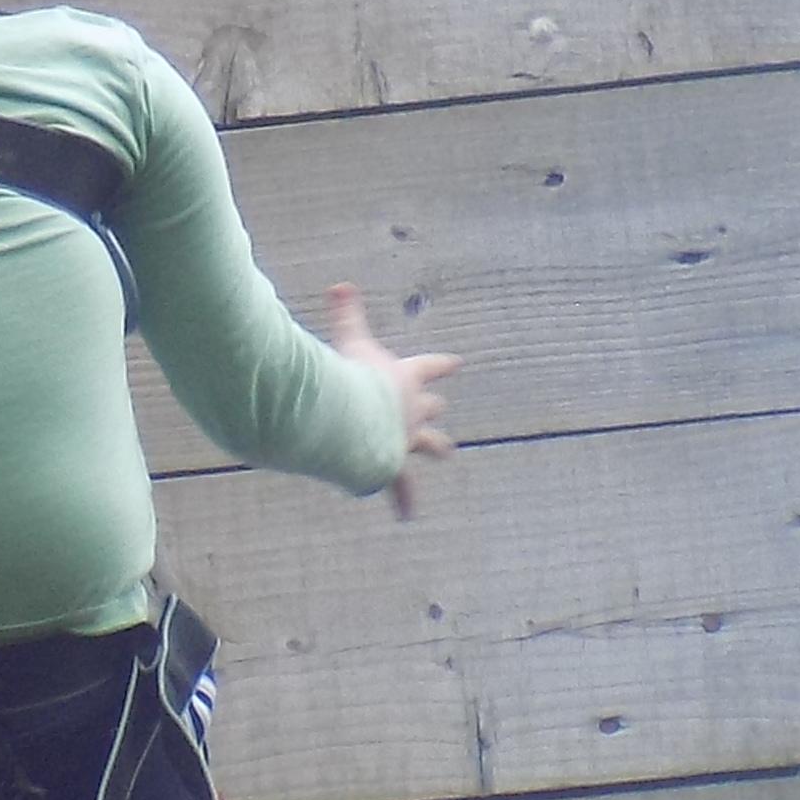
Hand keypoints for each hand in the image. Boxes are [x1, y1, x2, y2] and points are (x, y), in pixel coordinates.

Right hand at [321, 287, 461, 520]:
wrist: (352, 420)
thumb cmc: (352, 377)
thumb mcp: (350, 340)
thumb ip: (347, 312)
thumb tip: (341, 283)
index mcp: (406, 379)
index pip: (431, 367)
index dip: (442, 364)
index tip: (459, 363)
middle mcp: (412, 411)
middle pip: (431, 408)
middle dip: (434, 409)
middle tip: (442, 410)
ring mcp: (405, 440)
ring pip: (428, 445)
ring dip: (435, 447)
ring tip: (447, 453)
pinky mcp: (392, 468)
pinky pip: (401, 489)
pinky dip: (405, 501)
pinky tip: (408, 515)